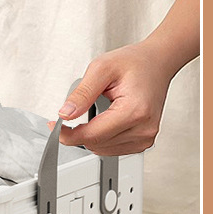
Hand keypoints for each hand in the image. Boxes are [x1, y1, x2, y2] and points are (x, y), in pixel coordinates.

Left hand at [51, 42, 173, 156]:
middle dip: (79, 132)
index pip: (92, 136)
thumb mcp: (101, 68)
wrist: (157, 63)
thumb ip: (82, 93)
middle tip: (76, 111)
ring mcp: (145, 137)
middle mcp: (143, 129)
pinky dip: (102, 138)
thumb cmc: (135, 63)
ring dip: (91, 135)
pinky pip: (112, 149)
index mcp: (134, 111)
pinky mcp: (143, 141)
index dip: (68, 134)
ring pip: (102, 150)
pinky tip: (106, 120)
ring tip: (99, 110)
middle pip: (96, 145)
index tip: (55, 127)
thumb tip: (65, 114)